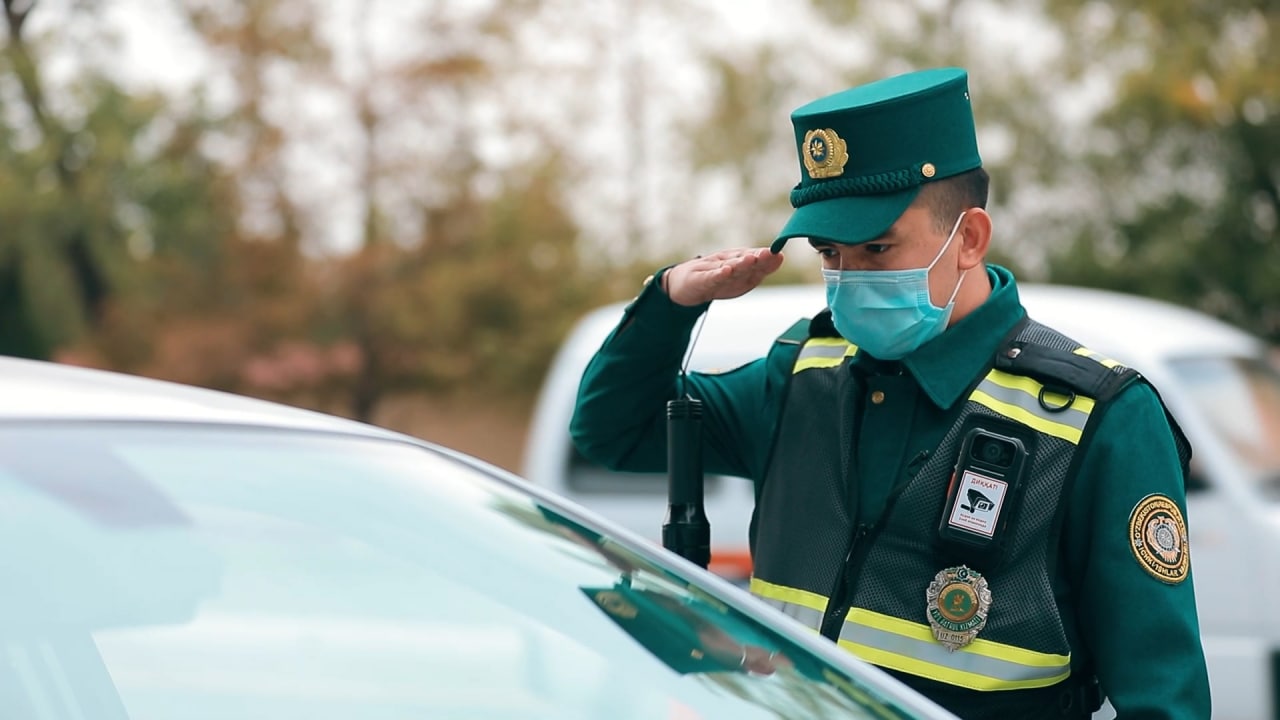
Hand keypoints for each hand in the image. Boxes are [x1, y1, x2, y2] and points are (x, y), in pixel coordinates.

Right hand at [664, 248, 785, 306]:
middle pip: (743, 260)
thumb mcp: (739, 276)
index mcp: (738, 262)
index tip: (779, 255)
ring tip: (750, 259)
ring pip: (729, 266)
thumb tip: (780, 257)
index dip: (766, 259)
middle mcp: (727, 263)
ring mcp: (713, 270)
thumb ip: (758, 269)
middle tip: (768, 253)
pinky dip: (719, 273)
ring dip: (740, 263)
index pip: (755, 259)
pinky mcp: (701, 279)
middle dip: (756, 258)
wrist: (684, 286)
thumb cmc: (716, 279)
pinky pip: (711, 276)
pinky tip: (726, 270)